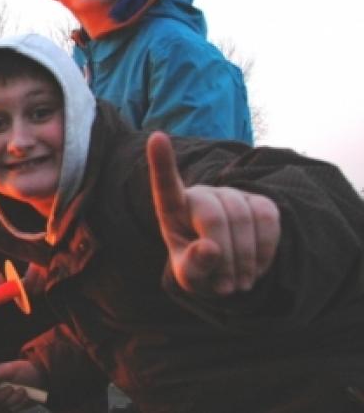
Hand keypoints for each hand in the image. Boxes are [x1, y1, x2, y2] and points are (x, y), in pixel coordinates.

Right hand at [0, 360, 44, 410]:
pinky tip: (25, 396)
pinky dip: (21, 402)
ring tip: (23, 390)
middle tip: (12, 388)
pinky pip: (15, 408)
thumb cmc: (23, 370)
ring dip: (16, 398)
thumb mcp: (10, 367)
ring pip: (6, 405)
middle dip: (4, 394)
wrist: (38, 376)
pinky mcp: (15, 406)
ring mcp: (7, 400)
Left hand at [147, 132, 280, 295]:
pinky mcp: (259, 201)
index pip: (165, 184)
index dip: (161, 161)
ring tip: (238, 283)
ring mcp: (231, 194)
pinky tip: (255, 268)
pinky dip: (265, 251)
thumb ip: (193, 266)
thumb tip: (210, 248)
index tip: (156, 137)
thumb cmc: (198, 269)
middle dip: (224, 256)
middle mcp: (201, 194)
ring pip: (244, 218)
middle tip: (226, 288)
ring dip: (245, 260)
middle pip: (214, 217)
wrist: (229, 271)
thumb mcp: (189, 277)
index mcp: (172, 208)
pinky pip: (269, 219)